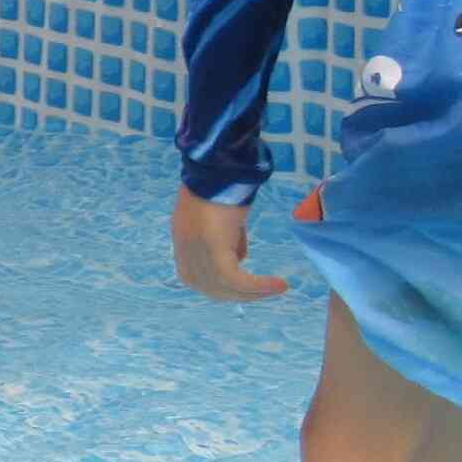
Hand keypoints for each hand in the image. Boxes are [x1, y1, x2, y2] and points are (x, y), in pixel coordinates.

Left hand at [171, 188, 289, 301]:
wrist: (220, 166)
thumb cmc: (224, 184)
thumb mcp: (224, 218)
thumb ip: (228, 240)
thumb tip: (239, 258)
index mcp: (183, 242)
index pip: (196, 278)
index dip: (218, 287)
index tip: (242, 288)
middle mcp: (185, 251)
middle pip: (209, 287)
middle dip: (238, 295)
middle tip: (264, 293)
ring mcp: (196, 251)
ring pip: (224, 287)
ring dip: (252, 293)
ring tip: (277, 289)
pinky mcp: (213, 250)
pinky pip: (235, 279)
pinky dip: (258, 286)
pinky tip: (279, 285)